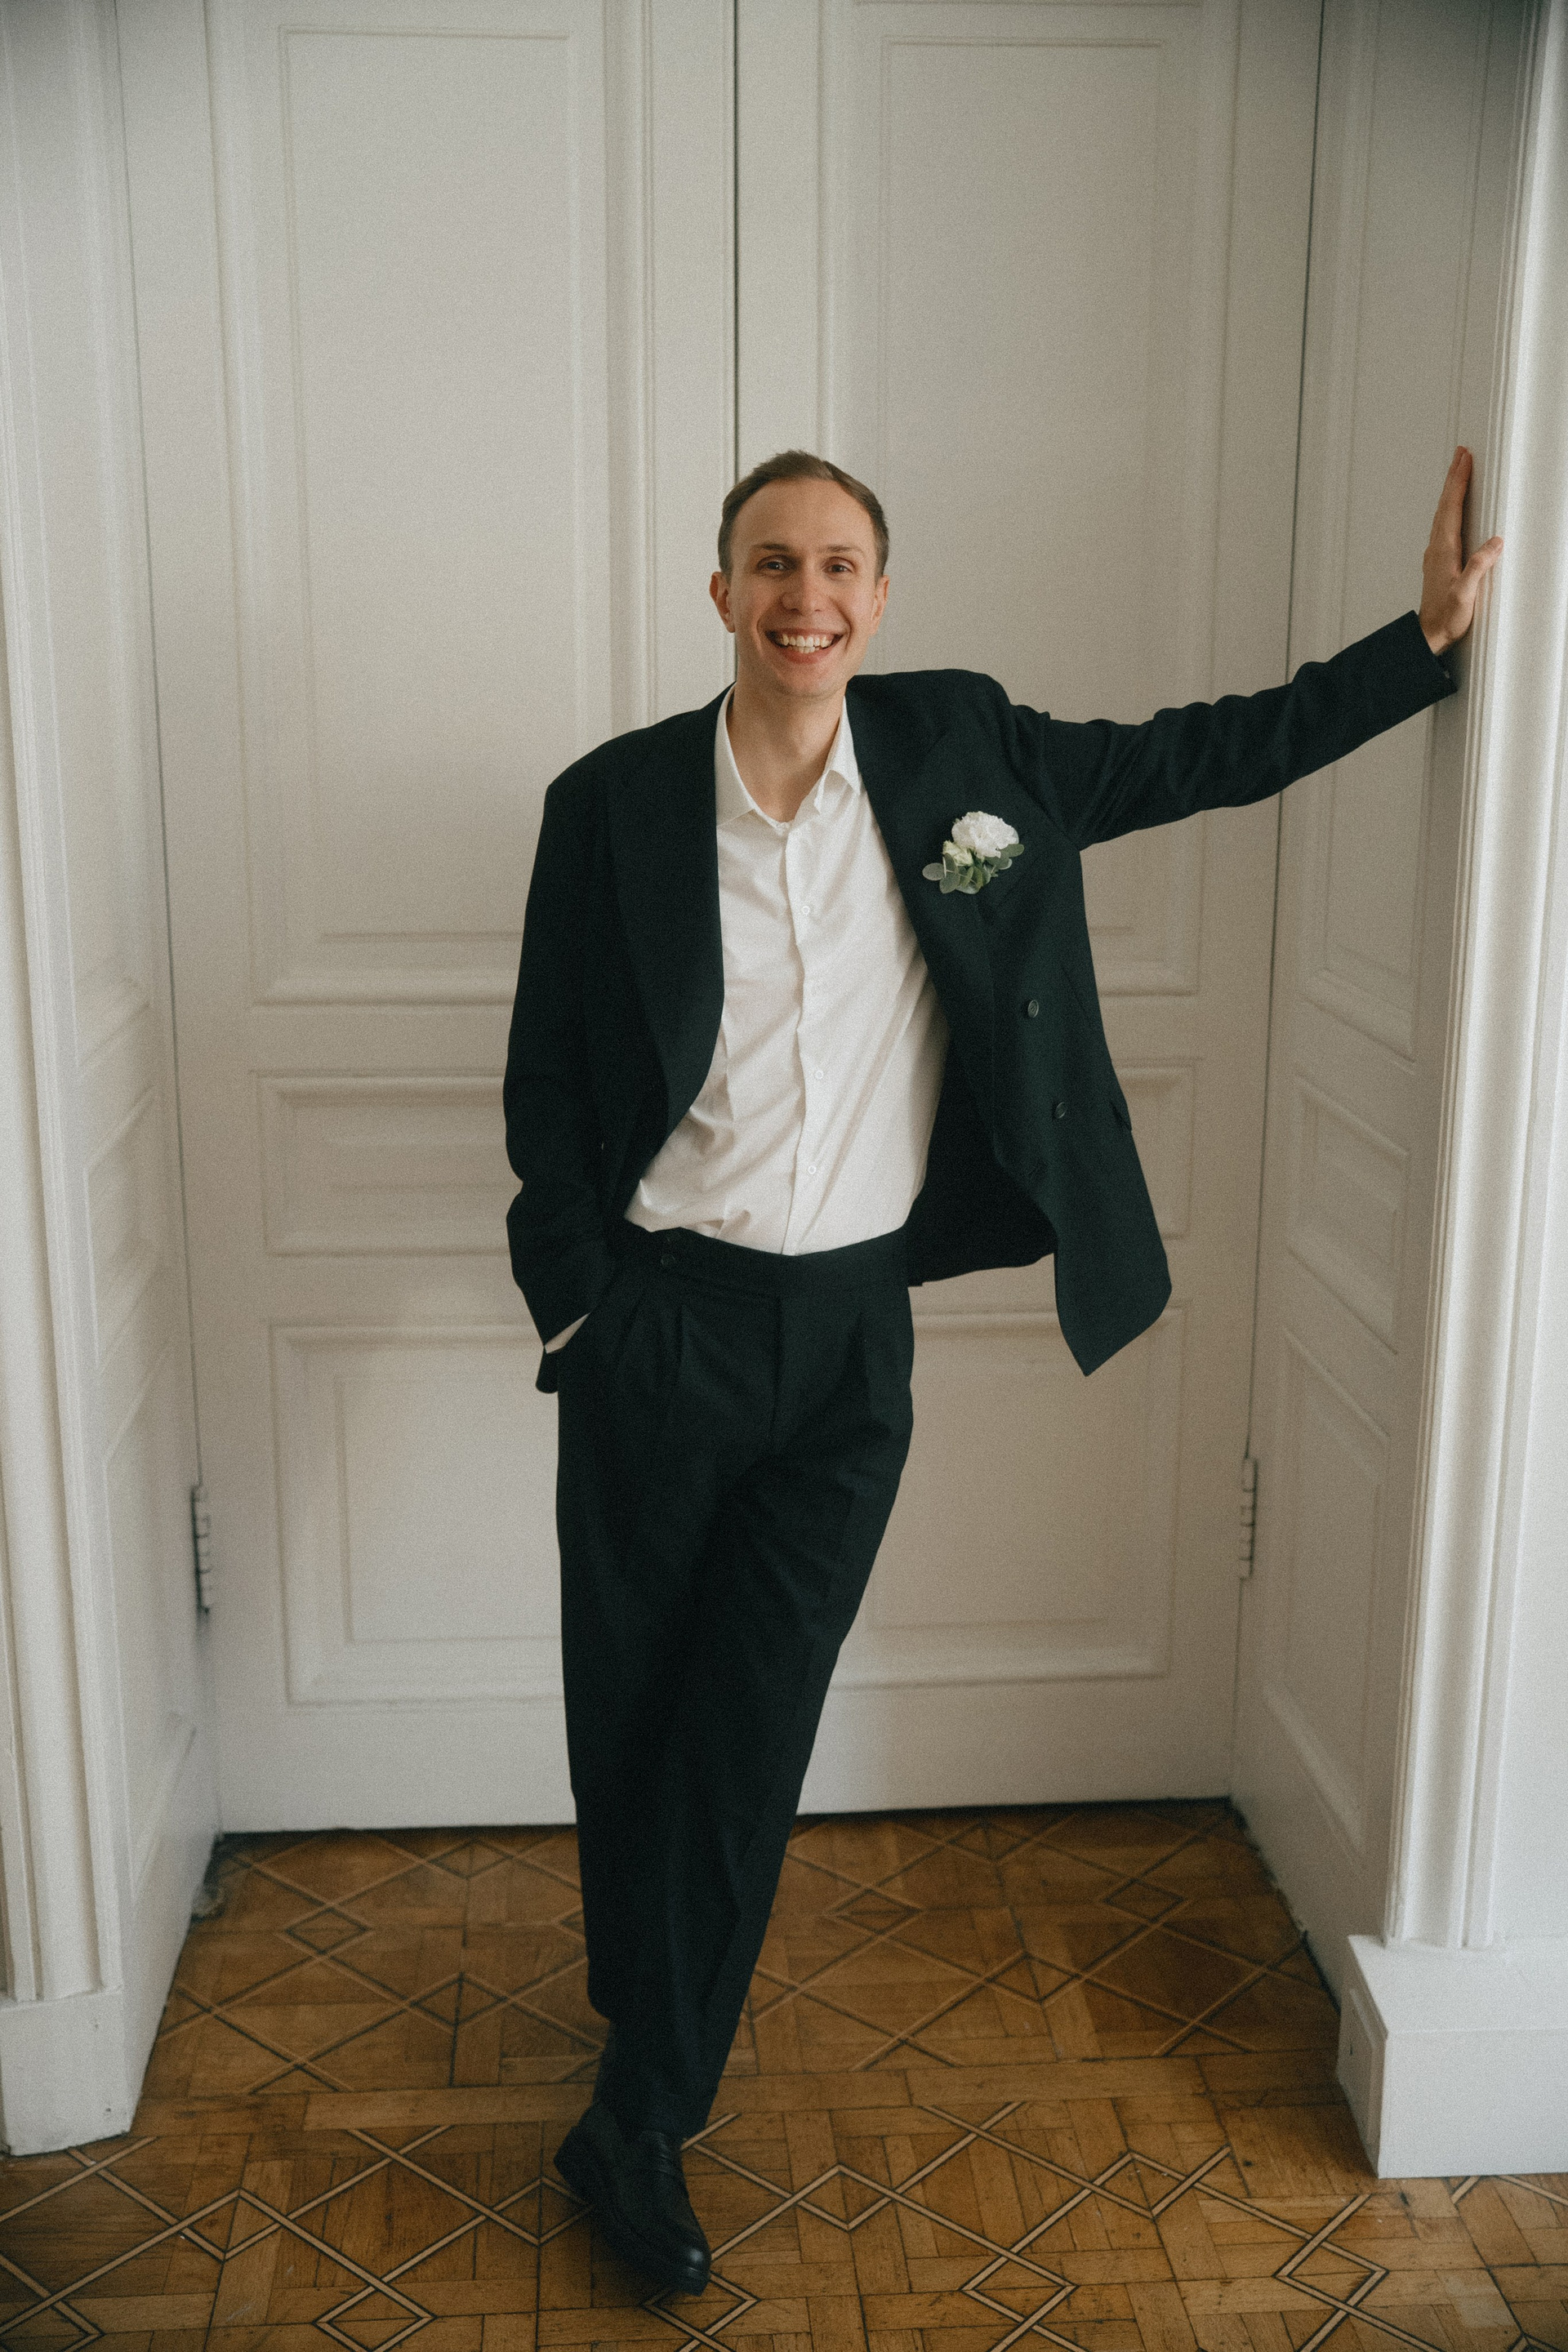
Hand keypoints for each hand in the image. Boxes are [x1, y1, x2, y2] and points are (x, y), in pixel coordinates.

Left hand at [1420, 446, 1501, 654]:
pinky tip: (1453, 508)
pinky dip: (1449, 508)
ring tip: (1458, 472)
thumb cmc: (1446, 618)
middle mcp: (1436, 548)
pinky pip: (1444, 524)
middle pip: (1445, 504)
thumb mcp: (1465, 595)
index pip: (1451, 507)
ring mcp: (1435, 554)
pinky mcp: (1438, 561)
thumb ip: (1478, 567)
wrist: (1428, 635)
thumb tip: (1494, 542)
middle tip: (1460, 454)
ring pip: (1443, 512)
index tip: (1464, 459)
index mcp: (1444, 550)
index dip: (1458, 481)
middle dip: (1453, 477)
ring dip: (1450, 490)